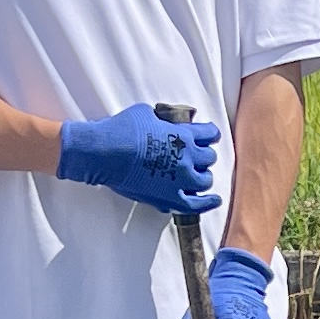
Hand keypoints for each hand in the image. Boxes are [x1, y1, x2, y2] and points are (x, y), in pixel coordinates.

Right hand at [56, 102, 221, 217]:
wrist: (105, 152)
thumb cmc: (121, 131)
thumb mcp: (146, 114)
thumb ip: (162, 120)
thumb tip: (163, 122)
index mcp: (183, 135)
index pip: (209, 134)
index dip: (209, 134)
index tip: (208, 136)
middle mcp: (186, 157)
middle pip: (209, 158)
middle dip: (203, 157)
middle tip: (197, 158)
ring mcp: (180, 179)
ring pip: (205, 181)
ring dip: (202, 177)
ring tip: (196, 177)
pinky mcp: (169, 197)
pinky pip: (196, 204)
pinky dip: (208, 202)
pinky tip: (213, 200)